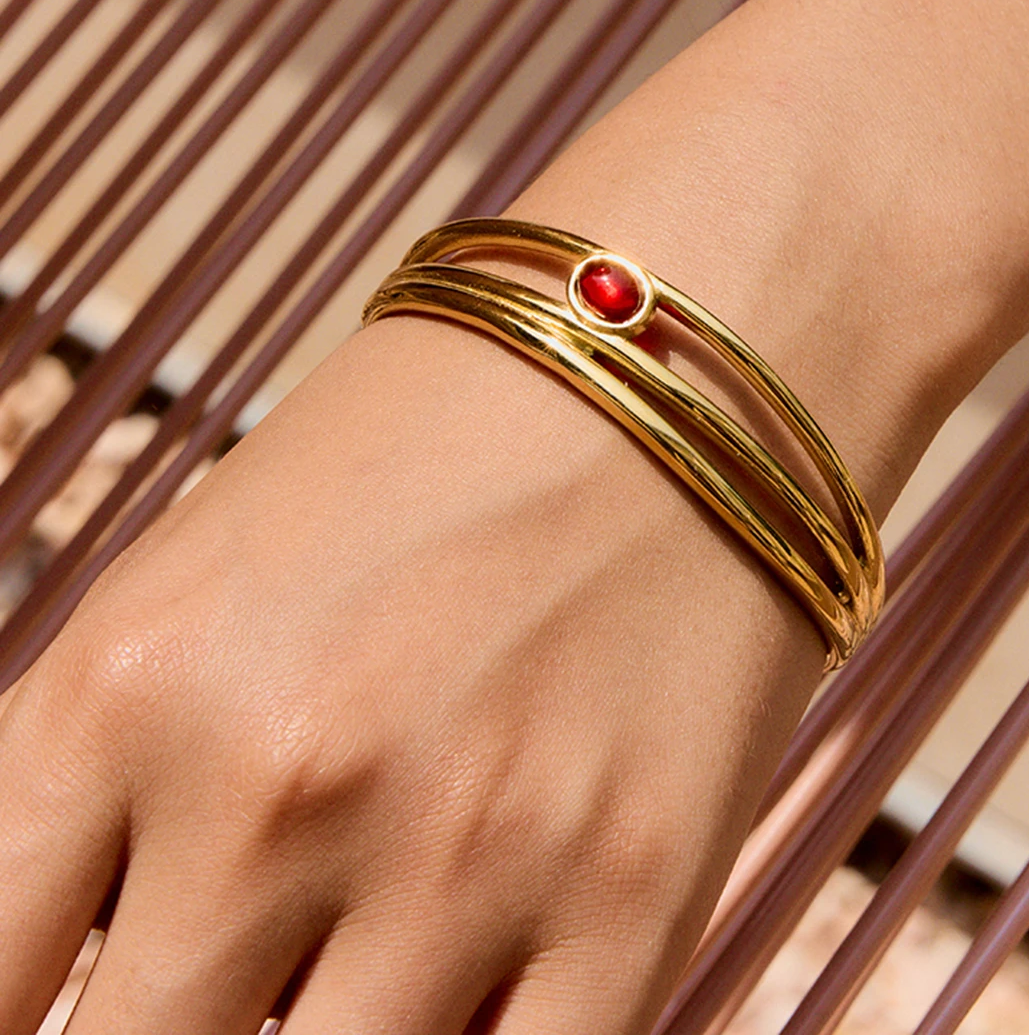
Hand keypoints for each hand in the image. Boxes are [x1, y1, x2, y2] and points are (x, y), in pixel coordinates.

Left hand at [0, 313, 824, 1032]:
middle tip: (235, 969)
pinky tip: (464, 985)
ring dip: (325, 1034)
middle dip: (169, 1024)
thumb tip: (87, 971)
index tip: (76, 998)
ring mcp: (469, 854)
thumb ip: (110, 792)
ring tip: (355, 951)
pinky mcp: (636, 897)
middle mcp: (281, 781)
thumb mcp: (205, 582)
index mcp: (131, 682)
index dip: (18, 1015)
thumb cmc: (427, 454)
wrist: (661, 364)